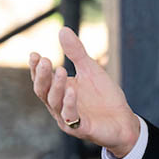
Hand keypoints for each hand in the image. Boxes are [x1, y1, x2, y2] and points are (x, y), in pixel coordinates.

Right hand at [29, 27, 140, 153]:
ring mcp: (68, 119)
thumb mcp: (91, 70)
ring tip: (60, 70)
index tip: (34, 54)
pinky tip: (72, 89)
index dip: (36, 68)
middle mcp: (59, 106)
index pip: (42, 80)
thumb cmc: (104, 96)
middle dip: (42, 76)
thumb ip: (76, 53)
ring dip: (56, 87)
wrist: (123, 120)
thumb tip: (63, 29)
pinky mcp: (81, 128)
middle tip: (44, 60)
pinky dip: (70, 103)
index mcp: (59, 92)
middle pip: (43, 91)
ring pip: (55, 103)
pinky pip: (71, 117)